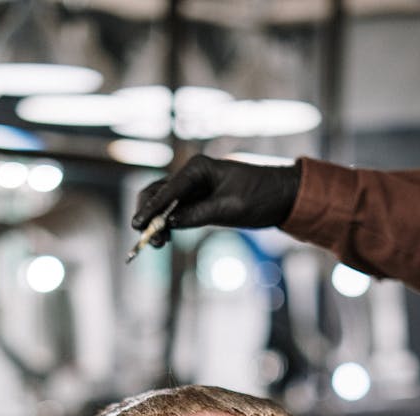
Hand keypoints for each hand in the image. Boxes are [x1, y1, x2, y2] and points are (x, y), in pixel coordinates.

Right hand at [131, 154, 301, 246]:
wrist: (281, 196)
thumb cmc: (260, 196)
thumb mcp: (230, 208)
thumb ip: (199, 214)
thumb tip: (171, 222)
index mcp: (198, 168)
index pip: (168, 189)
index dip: (152, 208)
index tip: (138, 224)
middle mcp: (192, 175)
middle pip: (157, 192)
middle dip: (149, 215)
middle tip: (147, 238)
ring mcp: (193, 188)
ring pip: (163, 203)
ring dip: (156, 222)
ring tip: (157, 244)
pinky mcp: (198, 201)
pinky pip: (174, 211)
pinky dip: (166, 224)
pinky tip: (164, 239)